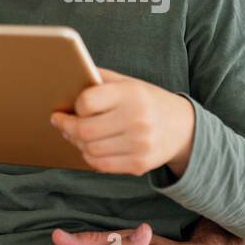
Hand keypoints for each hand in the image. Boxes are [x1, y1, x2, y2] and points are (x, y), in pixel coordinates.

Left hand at [51, 69, 195, 176]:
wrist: (183, 127)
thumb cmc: (147, 101)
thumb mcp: (128, 83)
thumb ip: (100, 79)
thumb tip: (66, 79)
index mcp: (132, 94)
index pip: (87, 102)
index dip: (74, 106)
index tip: (68, 107)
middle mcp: (137, 119)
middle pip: (85, 130)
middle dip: (67, 128)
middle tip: (61, 123)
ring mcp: (140, 144)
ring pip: (90, 150)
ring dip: (76, 143)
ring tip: (74, 135)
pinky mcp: (139, 164)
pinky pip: (101, 165)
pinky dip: (89, 157)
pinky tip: (89, 148)